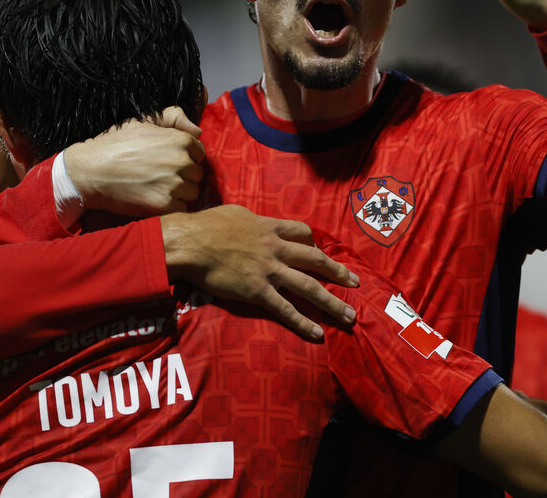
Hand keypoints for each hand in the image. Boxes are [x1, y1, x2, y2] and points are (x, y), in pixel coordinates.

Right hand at [63, 107, 204, 216]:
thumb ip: (173, 117)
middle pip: (197, 174)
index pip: (199, 153)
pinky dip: (171, 207)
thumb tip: (198, 130)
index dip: (186, 157)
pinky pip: (182, 208)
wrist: (90, 171)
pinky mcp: (165, 205)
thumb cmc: (115, 145)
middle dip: (184, 175)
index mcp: (180, 140)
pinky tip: (154, 199)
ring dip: (179, 193)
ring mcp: (174, 184)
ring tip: (157, 188)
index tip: (169, 162)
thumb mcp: (143, 121)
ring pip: (192, 192)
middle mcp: (181, 161)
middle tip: (161, 176)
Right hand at [160, 205, 359, 341]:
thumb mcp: (235, 213)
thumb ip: (250, 220)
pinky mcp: (257, 292)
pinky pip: (285, 309)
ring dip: (332, 302)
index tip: (321, 251)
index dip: (314, 243)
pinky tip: (318, 333)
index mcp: (269, 227)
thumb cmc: (206, 225)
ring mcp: (269, 271)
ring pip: (308, 287)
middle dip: (337, 272)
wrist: (191, 243)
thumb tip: (250, 221)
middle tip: (355, 282)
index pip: (302, 232)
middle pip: (315, 259)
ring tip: (349, 315)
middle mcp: (276, 248)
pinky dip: (303, 322)